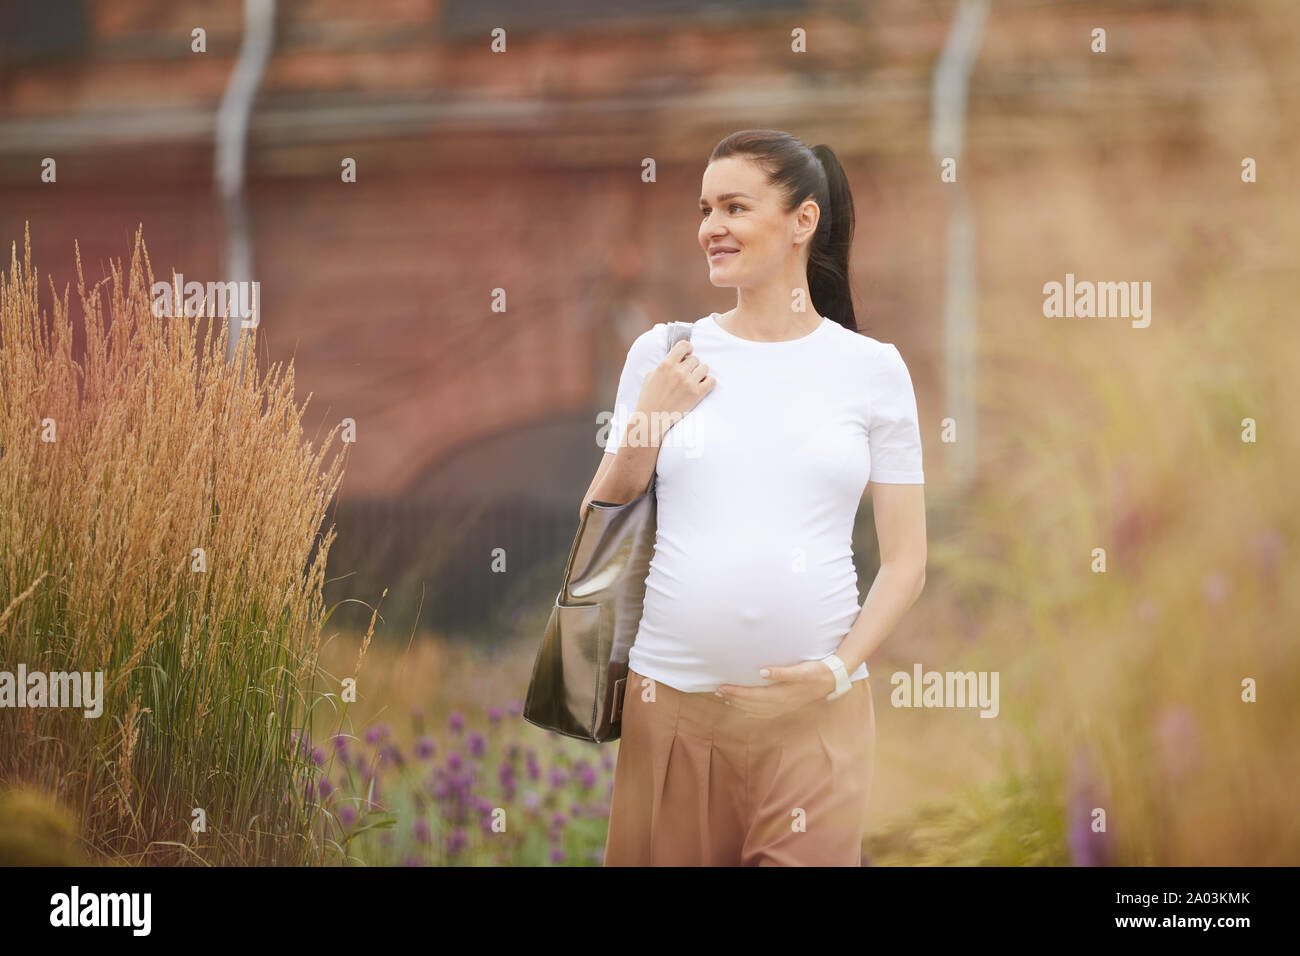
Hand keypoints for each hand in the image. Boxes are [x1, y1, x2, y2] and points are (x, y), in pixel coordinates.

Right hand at [631, 339, 715, 445]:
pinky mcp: (697, 394)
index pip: (684, 345)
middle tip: (686, 374)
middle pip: (695, 359)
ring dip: (700, 373)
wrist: (652, 419)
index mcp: (666, 365)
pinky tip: (701, 386)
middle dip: (691, 365)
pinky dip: (708, 382)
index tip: (687, 353)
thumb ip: (664, 365)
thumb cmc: (649, 398)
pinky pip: (711, 381)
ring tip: (693, 380)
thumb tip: (676, 360)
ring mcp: (689, 383)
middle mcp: (678, 372)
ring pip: (704, 368)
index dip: (687, 348)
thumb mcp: (650, 376)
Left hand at [716, 661, 837, 719]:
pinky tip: (746, 711)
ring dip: (740, 705)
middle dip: (733, 698)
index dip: (736, 692)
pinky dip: (752, 712)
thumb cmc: (817, 671)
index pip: (752, 695)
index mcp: (782, 695)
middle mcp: (781, 704)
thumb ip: (782, 672)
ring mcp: (784, 707)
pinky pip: (765, 713)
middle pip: (751, 704)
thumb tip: (762, 672)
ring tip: (725, 700)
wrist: (833, 680)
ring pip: (757, 710)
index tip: (722, 687)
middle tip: (717, 691)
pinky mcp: (787, 706)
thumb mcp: (802, 670)